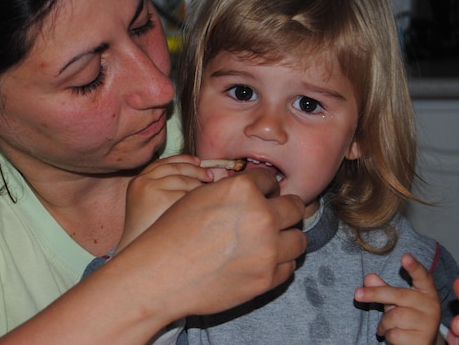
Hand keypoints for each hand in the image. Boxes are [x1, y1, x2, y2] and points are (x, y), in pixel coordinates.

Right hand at [112, 168, 306, 317]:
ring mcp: (268, 250)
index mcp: (243, 189)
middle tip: (273, 216)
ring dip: (287, 238)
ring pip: (298, 240)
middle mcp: (262, 216)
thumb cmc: (172, 233)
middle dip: (284, 209)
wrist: (159, 275)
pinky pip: (288, 267)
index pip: (270, 181)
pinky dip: (278, 263)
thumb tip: (252, 190)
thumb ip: (231, 191)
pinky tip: (263, 261)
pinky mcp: (267, 279)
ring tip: (272, 241)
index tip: (262, 195)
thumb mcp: (199, 196)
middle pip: (294, 207)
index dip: (264, 188)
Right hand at [116, 154, 213, 253]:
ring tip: (208, 194)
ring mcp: (150, 189)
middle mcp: (142, 181)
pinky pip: (187, 194)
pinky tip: (202, 205)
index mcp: (138, 181)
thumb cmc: (147, 232)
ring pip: (184, 180)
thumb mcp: (149, 204)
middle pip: (175, 168)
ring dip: (199, 186)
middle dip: (196, 171)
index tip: (198, 161)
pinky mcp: (160, 199)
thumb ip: (163, 187)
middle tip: (210, 177)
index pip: (163, 163)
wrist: (136, 252)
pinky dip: (197, 199)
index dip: (182, 160)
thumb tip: (194, 173)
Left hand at [354, 253, 441, 344]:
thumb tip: (369, 277)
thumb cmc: (408, 315)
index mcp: (426, 291)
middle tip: (357, 295)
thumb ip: (383, 288)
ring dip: (383, 323)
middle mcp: (431, 305)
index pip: (422, 276)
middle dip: (374, 294)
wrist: (422, 342)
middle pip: (398, 295)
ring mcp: (429, 324)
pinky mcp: (422, 340)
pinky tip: (395, 335)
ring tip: (388, 325)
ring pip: (394, 317)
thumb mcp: (395, 300)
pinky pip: (394, 334)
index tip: (405, 256)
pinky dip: (388, 335)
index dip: (414, 266)